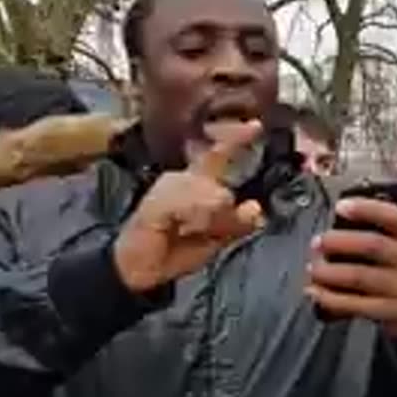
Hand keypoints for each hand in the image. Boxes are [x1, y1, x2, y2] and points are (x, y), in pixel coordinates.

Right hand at [113, 121, 265, 292]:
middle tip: (210, 233)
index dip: (236, 138)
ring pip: (211, 195)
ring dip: (211, 220)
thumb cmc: (176, 250)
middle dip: (225, 216)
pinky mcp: (154, 203)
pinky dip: (194, 218)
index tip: (256, 125)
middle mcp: (181, 178)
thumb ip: (237, 223)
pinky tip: (185, 227)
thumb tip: (255, 207)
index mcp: (197, 183)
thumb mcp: (215, 239)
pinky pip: (188, 205)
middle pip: (220, 187)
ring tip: (195, 232)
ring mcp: (166, 188)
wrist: (140, 272)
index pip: (218, 154)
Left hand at [306, 181, 396, 338]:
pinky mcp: (393, 312)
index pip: (394, 217)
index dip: (366, 209)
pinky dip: (333, 299)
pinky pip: (358, 305)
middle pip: (374, 246)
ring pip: (362, 277)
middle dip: (340, 242)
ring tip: (313, 268)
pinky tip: (316, 293)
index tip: (340, 206)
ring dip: (331, 272)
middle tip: (317, 242)